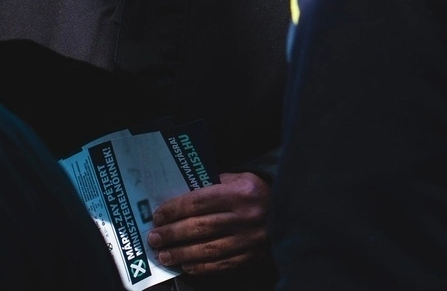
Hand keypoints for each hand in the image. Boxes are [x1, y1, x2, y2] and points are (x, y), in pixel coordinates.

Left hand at [145, 172, 269, 275]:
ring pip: (207, 250)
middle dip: (172, 234)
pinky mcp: (251, 256)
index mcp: (241, 193)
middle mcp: (245, 217)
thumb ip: (215, 184)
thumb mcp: (241, 179)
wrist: (291, 212)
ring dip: (181, 253)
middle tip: (155, 238)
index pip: (199, 202)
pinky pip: (221, 264)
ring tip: (165, 255)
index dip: (175, 210)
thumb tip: (183, 194)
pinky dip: (200, 267)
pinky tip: (186, 265)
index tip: (158, 216)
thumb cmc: (259, 193)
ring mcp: (248, 240)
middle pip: (199, 227)